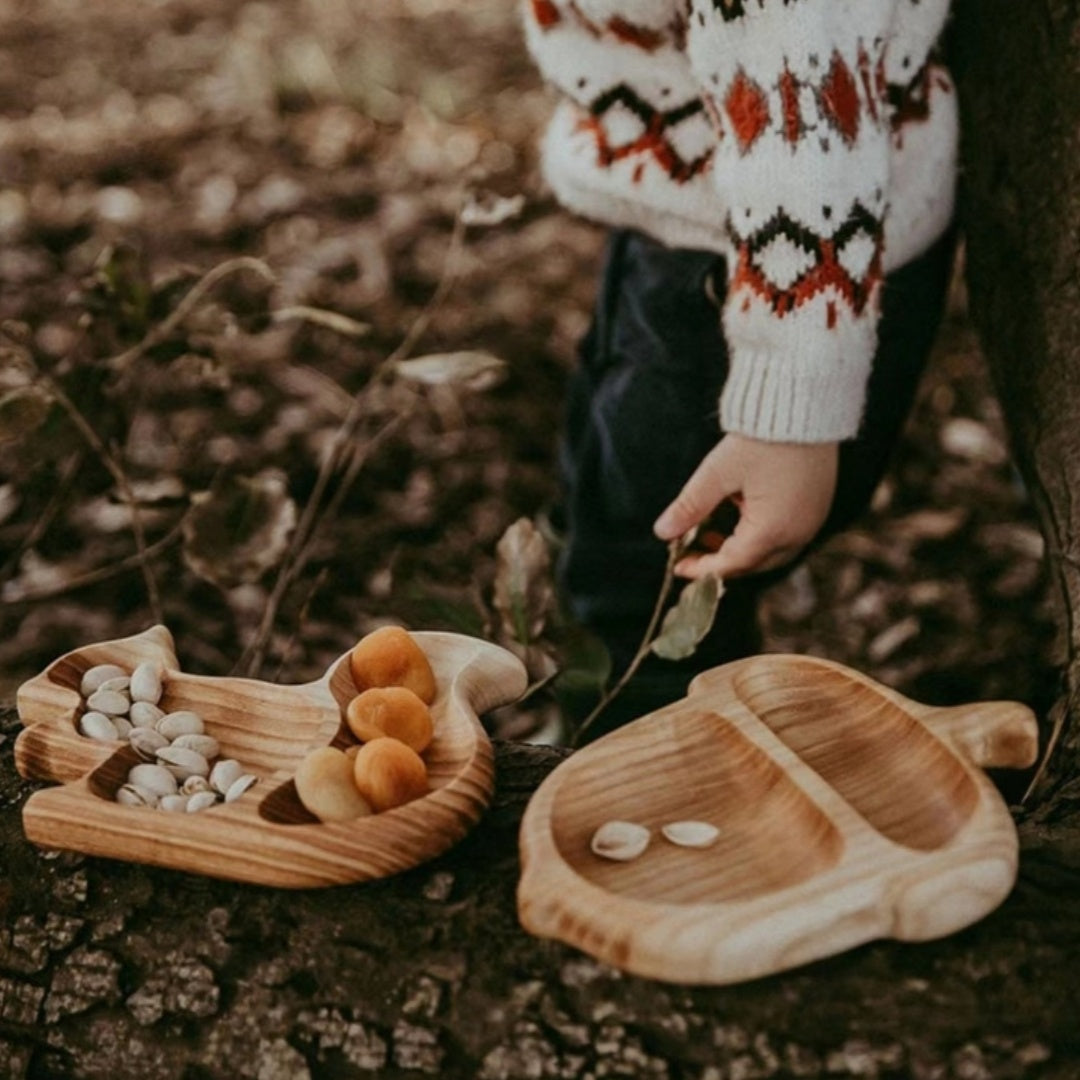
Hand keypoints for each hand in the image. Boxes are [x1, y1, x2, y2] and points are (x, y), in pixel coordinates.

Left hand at [653, 434, 838, 578]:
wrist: (805, 404)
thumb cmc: (763, 438)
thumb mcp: (718, 472)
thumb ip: (691, 506)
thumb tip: (663, 531)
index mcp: (772, 529)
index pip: (732, 564)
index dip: (702, 569)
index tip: (678, 566)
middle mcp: (798, 532)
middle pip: (753, 564)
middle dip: (721, 562)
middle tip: (692, 552)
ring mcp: (812, 521)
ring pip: (772, 553)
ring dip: (740, 549)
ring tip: (710, 533)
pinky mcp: (817, 507)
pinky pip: (787, 535)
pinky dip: (760, 535)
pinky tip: (740, 514)